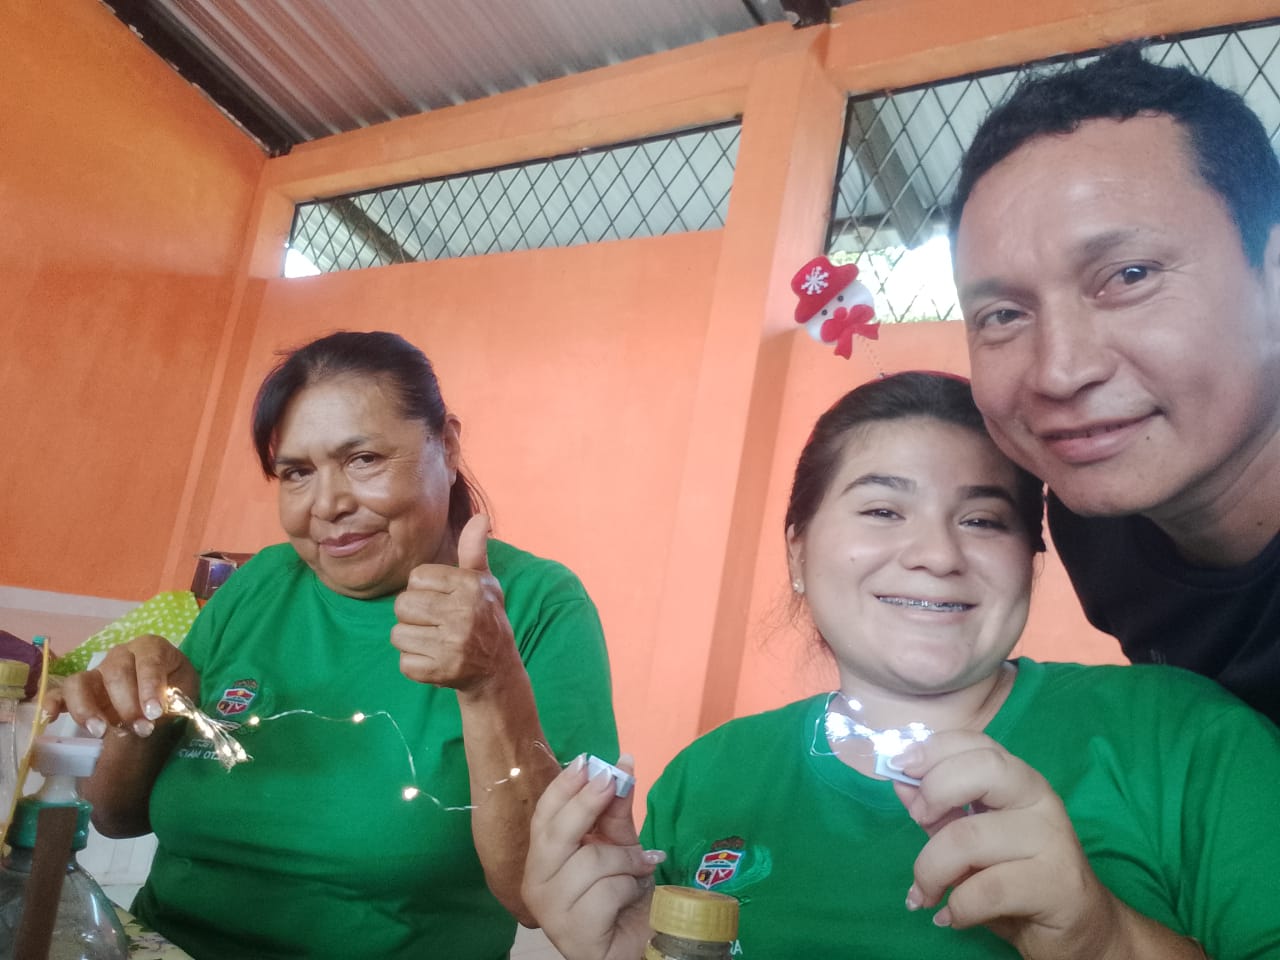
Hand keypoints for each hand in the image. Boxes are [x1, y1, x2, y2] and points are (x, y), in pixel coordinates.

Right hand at [46, 634, 197, 738]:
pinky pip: (60, 692)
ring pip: (81, 681)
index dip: (150, 687)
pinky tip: (52, 717)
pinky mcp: (80, 690)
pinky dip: (53, 702)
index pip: (148, 661)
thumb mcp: (183, 692)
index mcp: (150, 648)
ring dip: (88, 708)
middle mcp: (120, 655)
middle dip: (127, 705)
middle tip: (140, 729)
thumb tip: (153, 715)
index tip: (154, 713)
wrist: (164, 696)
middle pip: (115, 673)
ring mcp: (97, 672)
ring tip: (101, 731)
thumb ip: (171, 700)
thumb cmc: (175, 688)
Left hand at [392, 514, 521, 692]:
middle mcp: (463, 614)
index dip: (424, 589)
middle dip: (412, 614)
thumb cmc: (485, 617)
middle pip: (402, 604)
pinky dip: (414, 664)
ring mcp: (452, 645)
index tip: (442, 600)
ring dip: (411, 640)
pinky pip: (404, 662)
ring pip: (398, 634)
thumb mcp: (483, 582)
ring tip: (434, 641)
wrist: (498, 669)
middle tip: (434, 623)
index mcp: (470, 586)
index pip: (417, 577)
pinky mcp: (441, 672)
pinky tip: (434, 660)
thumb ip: (474, 550)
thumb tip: (480, 517)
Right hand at [523, 754, 658, 959]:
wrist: (641, 943)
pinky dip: (628, 888)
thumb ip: (615, 811)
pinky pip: (606, 890)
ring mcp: (551, 910)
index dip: (563, 787)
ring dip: (625, 861)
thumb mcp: (619, 845)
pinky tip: (631, 898)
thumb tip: (622, 763)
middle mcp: (536, 883)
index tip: (587, 761)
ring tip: (640, 869)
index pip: (544, 816)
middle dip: (586, 803)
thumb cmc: (623, 895)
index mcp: (542, 859)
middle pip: (557, 834)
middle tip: (612, 780)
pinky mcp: (573, 931)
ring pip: (589, 861)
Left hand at [892, 731, 1125, 959]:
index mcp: (1017, 779)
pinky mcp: (1055, 883)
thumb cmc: (1016, 876)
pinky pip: (986, 889)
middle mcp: (1039, 799)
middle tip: (918, 821)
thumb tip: (899, 780)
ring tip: (925, 893)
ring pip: (969, 838)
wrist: (1077, 929)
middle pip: (983, 770)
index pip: (977, 743)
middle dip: (934, 792)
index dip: (933, 749)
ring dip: (931, 870)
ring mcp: (1051, 839)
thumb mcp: (969, 840)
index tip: (901, 767)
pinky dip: (956, 907)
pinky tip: (949, 916)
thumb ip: (938, 811)